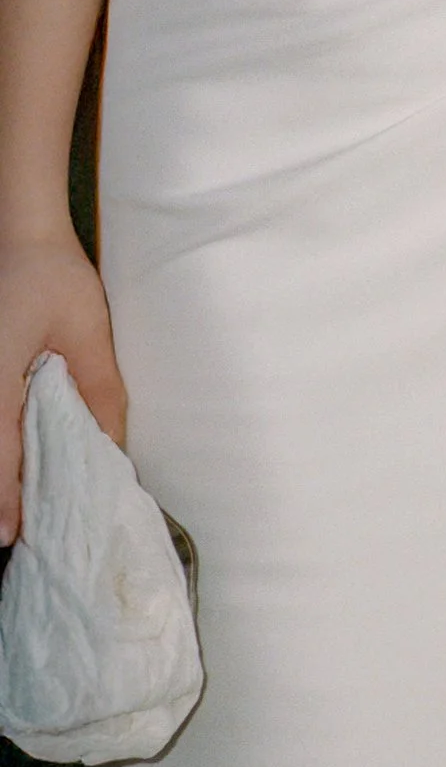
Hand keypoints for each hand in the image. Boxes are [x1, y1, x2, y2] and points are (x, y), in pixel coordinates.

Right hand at [0, 229, 124, 544]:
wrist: (18, 230)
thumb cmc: (51, 276)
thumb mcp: (88, 334)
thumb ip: (102, 390)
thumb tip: (113, 446)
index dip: (7, 500)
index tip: (15, 536)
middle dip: (5, 489)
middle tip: (28, 527)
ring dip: (4, 466)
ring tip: (28, 499)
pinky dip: (4, 441)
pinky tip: (22, 454)